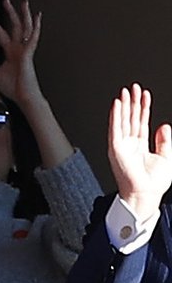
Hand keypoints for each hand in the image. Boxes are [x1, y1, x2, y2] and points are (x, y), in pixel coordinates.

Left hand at [0, 0, 42, 107]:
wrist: (24, 96)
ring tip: (23, 2)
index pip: (1, 33)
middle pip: (14, 26)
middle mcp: (18, 48)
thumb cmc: (13, 87)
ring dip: (24, 15)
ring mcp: (24, 50)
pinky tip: (37, 17)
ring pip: (25, 28)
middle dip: (10, 12)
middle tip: (6, 0)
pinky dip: (35, 28)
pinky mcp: (28, 54)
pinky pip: (32, 38)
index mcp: (11, 52)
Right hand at [109, 84, 171, 219]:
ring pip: (123, 120)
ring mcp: (122, 145)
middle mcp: (129, 144)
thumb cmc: (154, 183)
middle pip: (131, 118)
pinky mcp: (116, 148)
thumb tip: (164, 125)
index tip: (145, 95)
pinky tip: (118, 105)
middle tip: (134, 88)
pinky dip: (116, 116)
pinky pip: (115, 128)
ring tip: (126, 92)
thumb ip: (165, 141)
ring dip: (124, 105)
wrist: (145, 194)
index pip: (142, 122)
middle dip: (133, 102)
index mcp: (140, 146)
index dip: (144, 108)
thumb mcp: (167, 157)